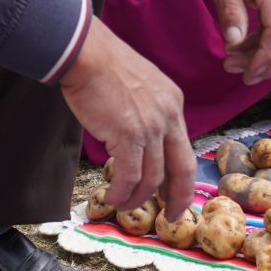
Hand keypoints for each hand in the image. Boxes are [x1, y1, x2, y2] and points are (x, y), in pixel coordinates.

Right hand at [61, 20, 196, 222]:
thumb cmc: (104, 67)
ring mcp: (151, 127)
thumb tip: (136, 142)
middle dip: (179, 197)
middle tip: (172, 216)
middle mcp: (169, 116)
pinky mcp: (129, 135)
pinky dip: (122, 191)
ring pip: (153, 176)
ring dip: (138, 197)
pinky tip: (113, 197)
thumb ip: (146, 113)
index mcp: (173, 104)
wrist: (87, 54)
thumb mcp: (140, 87)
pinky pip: (130, 175)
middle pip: (182, 168)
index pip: (183, 148)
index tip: (175, 191)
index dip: (180, 174)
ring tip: (124, 204)